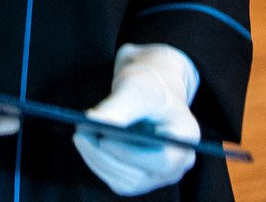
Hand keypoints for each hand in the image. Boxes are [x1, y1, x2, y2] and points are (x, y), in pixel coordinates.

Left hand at [74, 44, 200, 196]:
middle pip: (139, 176)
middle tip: (80, 134)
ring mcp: (160, 174)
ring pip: (125, 182)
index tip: (102, 138)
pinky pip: (117, 180)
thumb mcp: (135, 87)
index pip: (161, 160)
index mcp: (185, 139)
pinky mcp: (142, 176)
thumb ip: (117, 107)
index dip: (130, 154)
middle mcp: (178, 163)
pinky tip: (88, 143)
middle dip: (106, 157)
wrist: (152, 87)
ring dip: (98, 161)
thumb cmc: (149, 84)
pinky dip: (100, 163)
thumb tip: (92, 121)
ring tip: (81, 135)